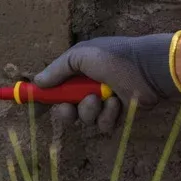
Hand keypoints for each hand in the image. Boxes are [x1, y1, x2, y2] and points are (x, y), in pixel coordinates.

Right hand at [33, 33, 180, 132]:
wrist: (149, 69)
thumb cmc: (115, 57)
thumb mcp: (81, 55)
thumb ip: (58, 70)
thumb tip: (38, 82)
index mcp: (78, 72)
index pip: (55, 86)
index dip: (44, 95)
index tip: (31, 102)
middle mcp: (88, 88)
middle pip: (65, 109)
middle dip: (65, 110)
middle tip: (69, 107)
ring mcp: (102, 102)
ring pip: (84, 119)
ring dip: (90, 110)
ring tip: (102, 98)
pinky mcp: (117, 115)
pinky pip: (103, 125)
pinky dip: (108, 116)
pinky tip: (117, 103)